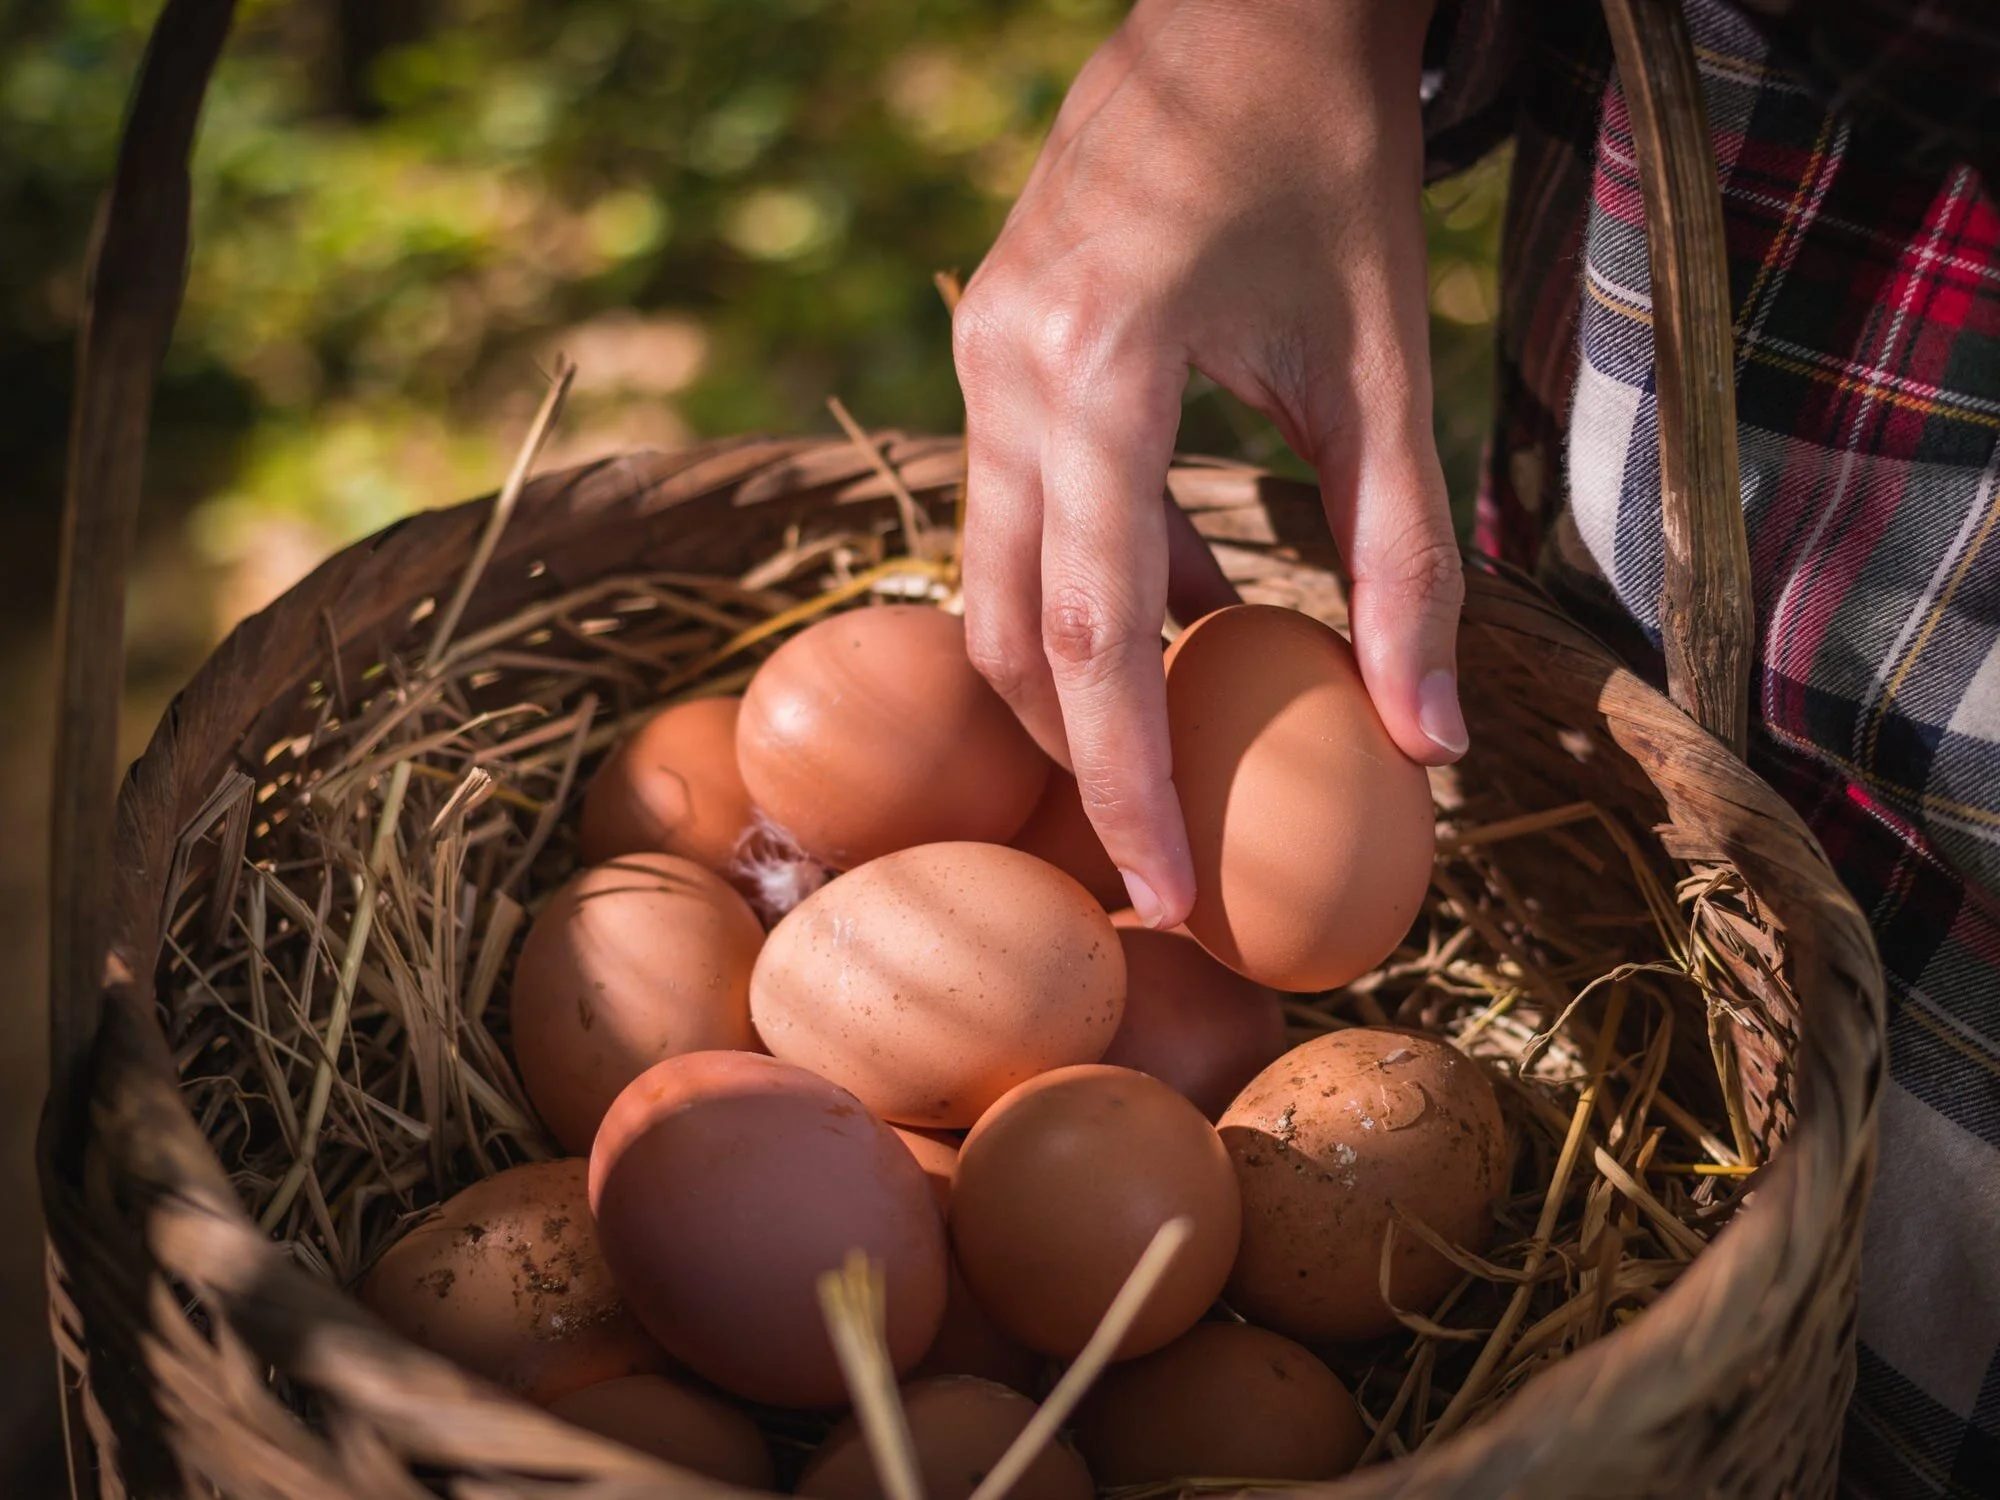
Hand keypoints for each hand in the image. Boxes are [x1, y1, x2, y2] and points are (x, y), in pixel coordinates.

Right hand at [953, 0, 1462, 928]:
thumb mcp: (1387, 368)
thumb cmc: (1335, 166)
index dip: (1123, 782)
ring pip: (993, 575)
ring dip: (1075, 673)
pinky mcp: (984, 343)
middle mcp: (1004, 366)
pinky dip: (1085, 579)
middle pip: (1011, 627)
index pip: (1093, 631)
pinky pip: (1014, 507)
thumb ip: (1407, 561)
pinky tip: (1180, 600)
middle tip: (1155, 858)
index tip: (1161, 898)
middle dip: (1076, 759)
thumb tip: (1430, 751)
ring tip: (1173, 741)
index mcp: (1097, 368)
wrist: (1253, 8)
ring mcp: (976, 351)